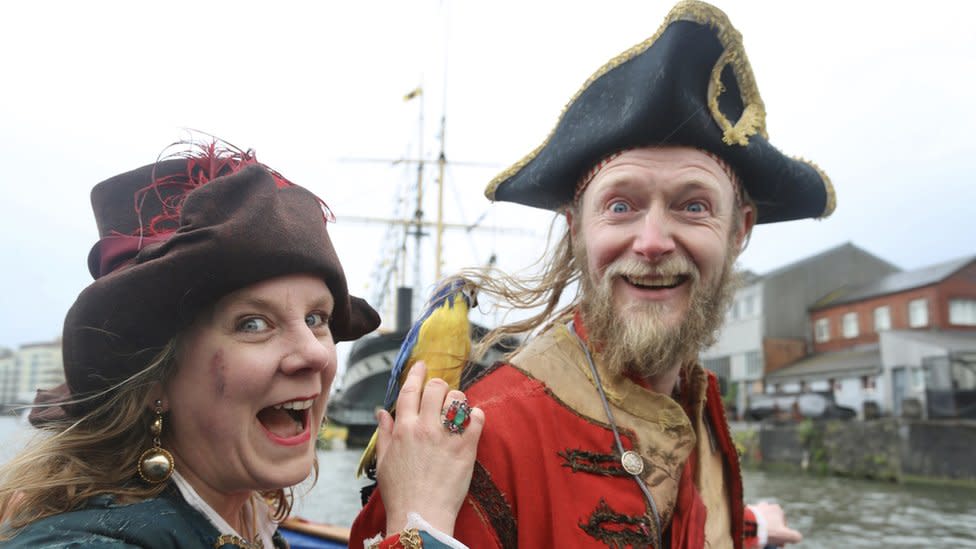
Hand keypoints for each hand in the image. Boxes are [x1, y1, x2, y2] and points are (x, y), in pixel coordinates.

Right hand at [375, 361, 484, 536]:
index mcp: (404, 429)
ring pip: (458, 399)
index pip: (410, 390)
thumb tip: (381, 412)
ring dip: (458, 399)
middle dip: (440, 384)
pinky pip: (477, 419)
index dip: (416, 373)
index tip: (421, 365)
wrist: (420, 516)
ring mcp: (447, 437)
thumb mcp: (383, 461)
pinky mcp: (467, 448)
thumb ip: (385, 433)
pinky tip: (474, 419)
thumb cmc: (400, 493)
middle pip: (436, 388)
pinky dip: (477, 415)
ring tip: (457, 408)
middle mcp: (425, 428)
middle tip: (441, 391)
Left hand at [752, 501, 801, 545]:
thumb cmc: (769, 530)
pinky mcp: (747, 512)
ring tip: (761, 538)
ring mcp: (756, 508)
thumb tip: (797, 538)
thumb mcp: (786, 536)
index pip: (783, 525)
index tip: (778, 544)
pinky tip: (754, 535)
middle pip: (772, 523)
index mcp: (778, 509)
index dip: (782, 535)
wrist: (749, 526)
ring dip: (763, 530)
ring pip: (762, 522)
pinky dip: (754, 527)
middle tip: (770, 542)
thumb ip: (795, 536)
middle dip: (772, 533)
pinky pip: (753, 521)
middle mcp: (767, 506)